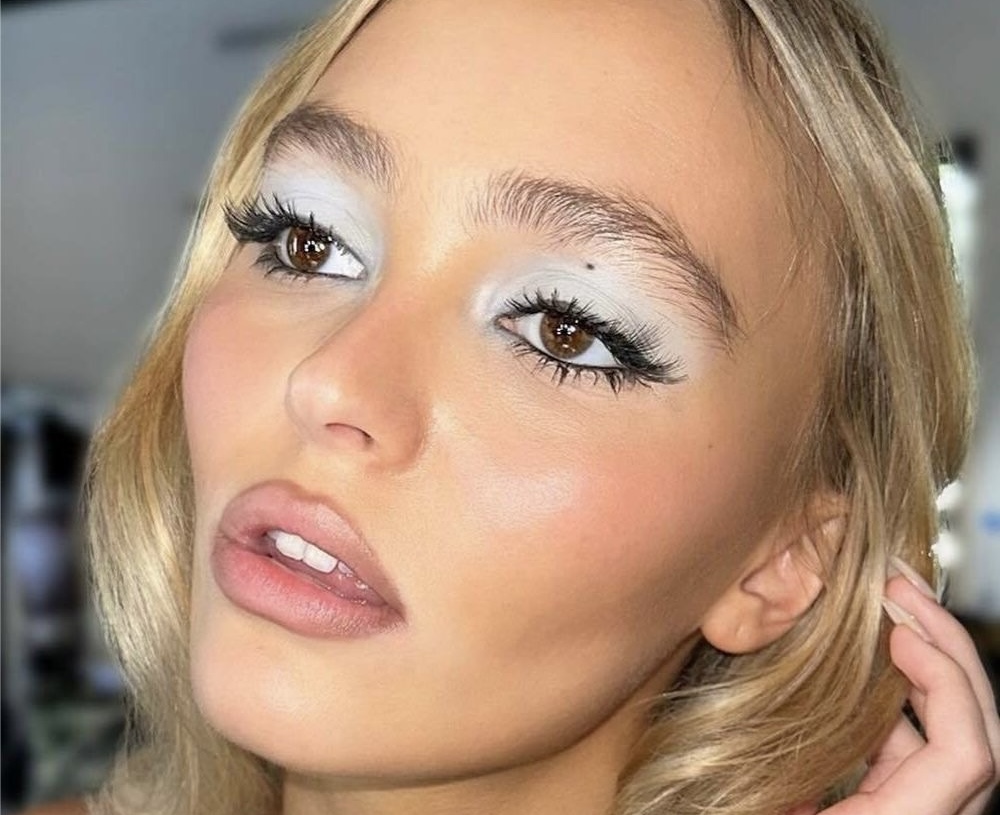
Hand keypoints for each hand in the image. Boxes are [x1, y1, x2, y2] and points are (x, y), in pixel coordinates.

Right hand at [792, 564, 998, 814]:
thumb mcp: (755, 808)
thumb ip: (792, 781)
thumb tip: (783, 704)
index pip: (970, 758)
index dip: (946, 682)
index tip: (894, 629)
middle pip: (980, 737)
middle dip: (949, 652)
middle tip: (900, 592)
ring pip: (957, 740)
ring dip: (929, 671)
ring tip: (888, 617)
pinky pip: (921, 756)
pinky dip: (903, 707)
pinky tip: (868, 677)